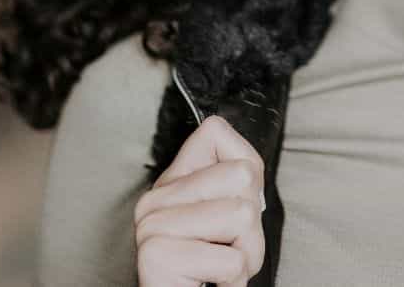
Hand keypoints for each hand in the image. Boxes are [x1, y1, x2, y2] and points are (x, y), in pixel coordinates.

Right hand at [134, 114, 267, 286]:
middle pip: (242, 175)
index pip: (215, 131)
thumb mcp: (229, 221)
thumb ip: (234, 183)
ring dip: (245, 252)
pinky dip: (233, 279)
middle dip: (252, 221)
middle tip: (228, 246)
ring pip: (241, 215)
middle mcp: (155, 200)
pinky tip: (211, 283)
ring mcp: (151, 225)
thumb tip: (245, 163)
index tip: (234, 203)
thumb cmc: (210, 272)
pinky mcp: (156, 256)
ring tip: (221, 266)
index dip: (246, 168)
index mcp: (172, 182)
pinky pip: (231, 260)